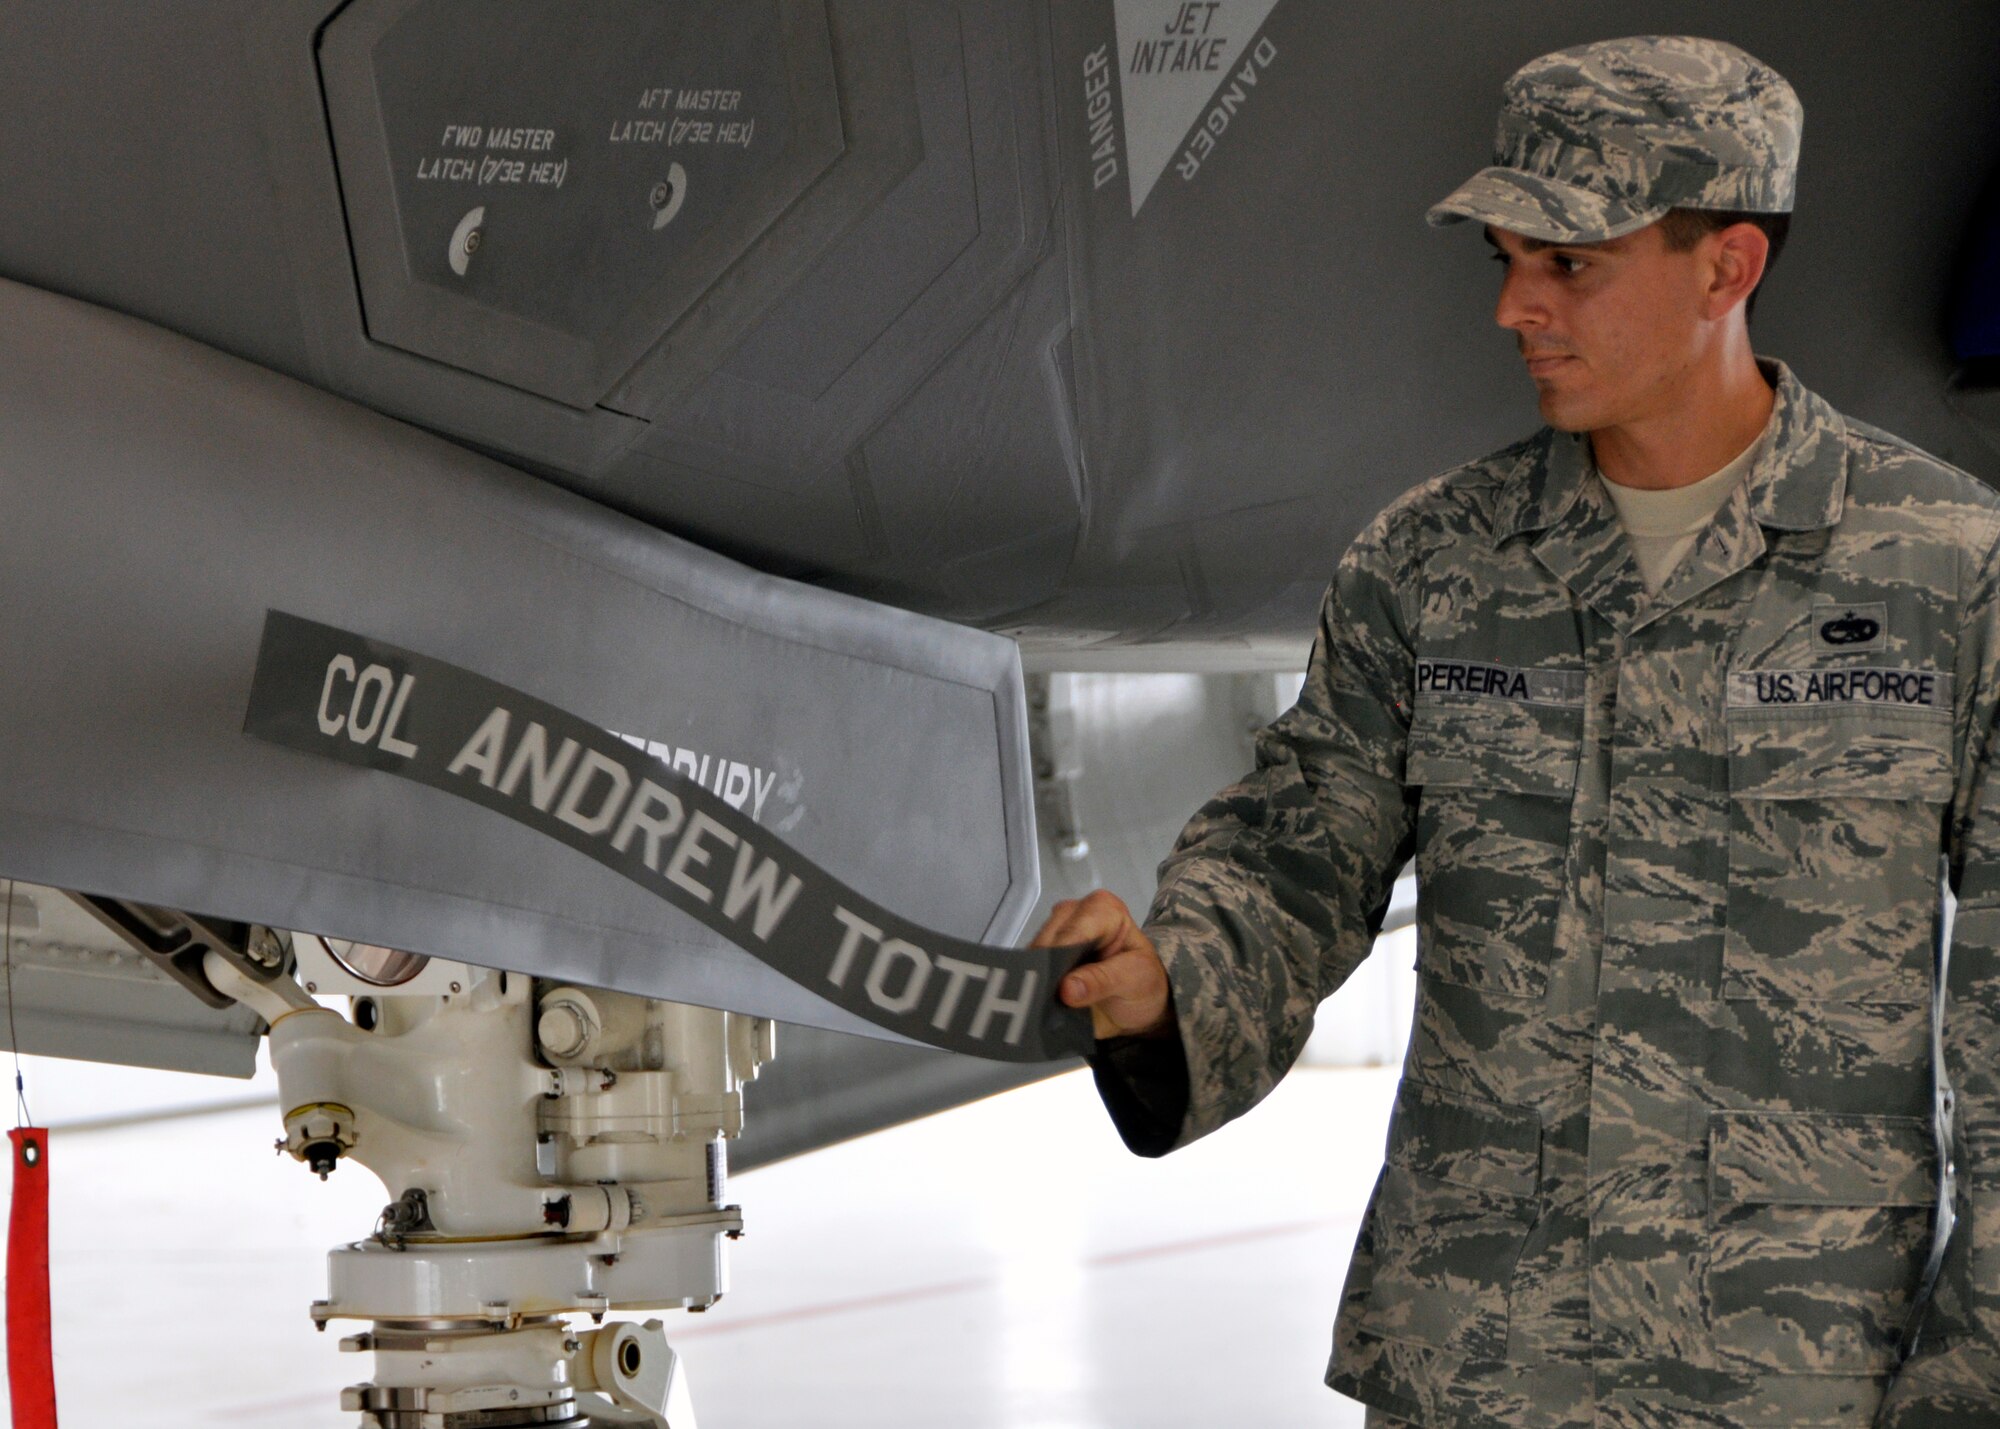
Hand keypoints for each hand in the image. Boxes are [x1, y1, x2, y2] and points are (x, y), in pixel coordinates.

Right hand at [1031, 890, 1172, 1040]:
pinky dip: (1032, 984)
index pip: (1074, 929)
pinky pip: (1030, 966)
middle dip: (1048, 970)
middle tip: (1047, 1002)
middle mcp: (1075, 913)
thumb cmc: (1143, 983)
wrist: (1140, 1004)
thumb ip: (1102, 981)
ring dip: (1036, 979)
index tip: (1056, 988)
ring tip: (1040, 1005)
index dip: (1061, 956)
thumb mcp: (1134, 981)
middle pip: (1048, 939)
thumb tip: (1065, 988)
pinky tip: (1035, 1001)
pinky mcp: (1044, 954)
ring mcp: (1056, 933)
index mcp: (1103, 909)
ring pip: (1034, 953)